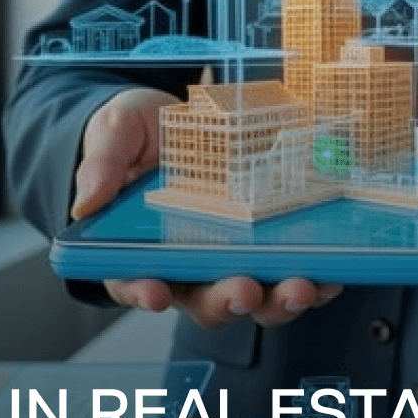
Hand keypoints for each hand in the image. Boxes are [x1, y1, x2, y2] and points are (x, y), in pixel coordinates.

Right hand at [71, 87, 341, 327]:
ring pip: (254, 296)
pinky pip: (289, 272)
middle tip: (246, 289)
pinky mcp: (267, 245)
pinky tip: (331, 277)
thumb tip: (86, 201)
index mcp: (139, 249)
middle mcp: (187, 266)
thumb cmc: (139, 134)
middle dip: (229, 299)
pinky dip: (313, 280)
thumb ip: (102, 164)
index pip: (135, 281)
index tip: (155, 292)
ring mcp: (230, 259)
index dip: (143, 292)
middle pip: (206, 300)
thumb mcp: (114, 133)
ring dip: (279, 300)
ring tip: (303, 285)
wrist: (181, 116)